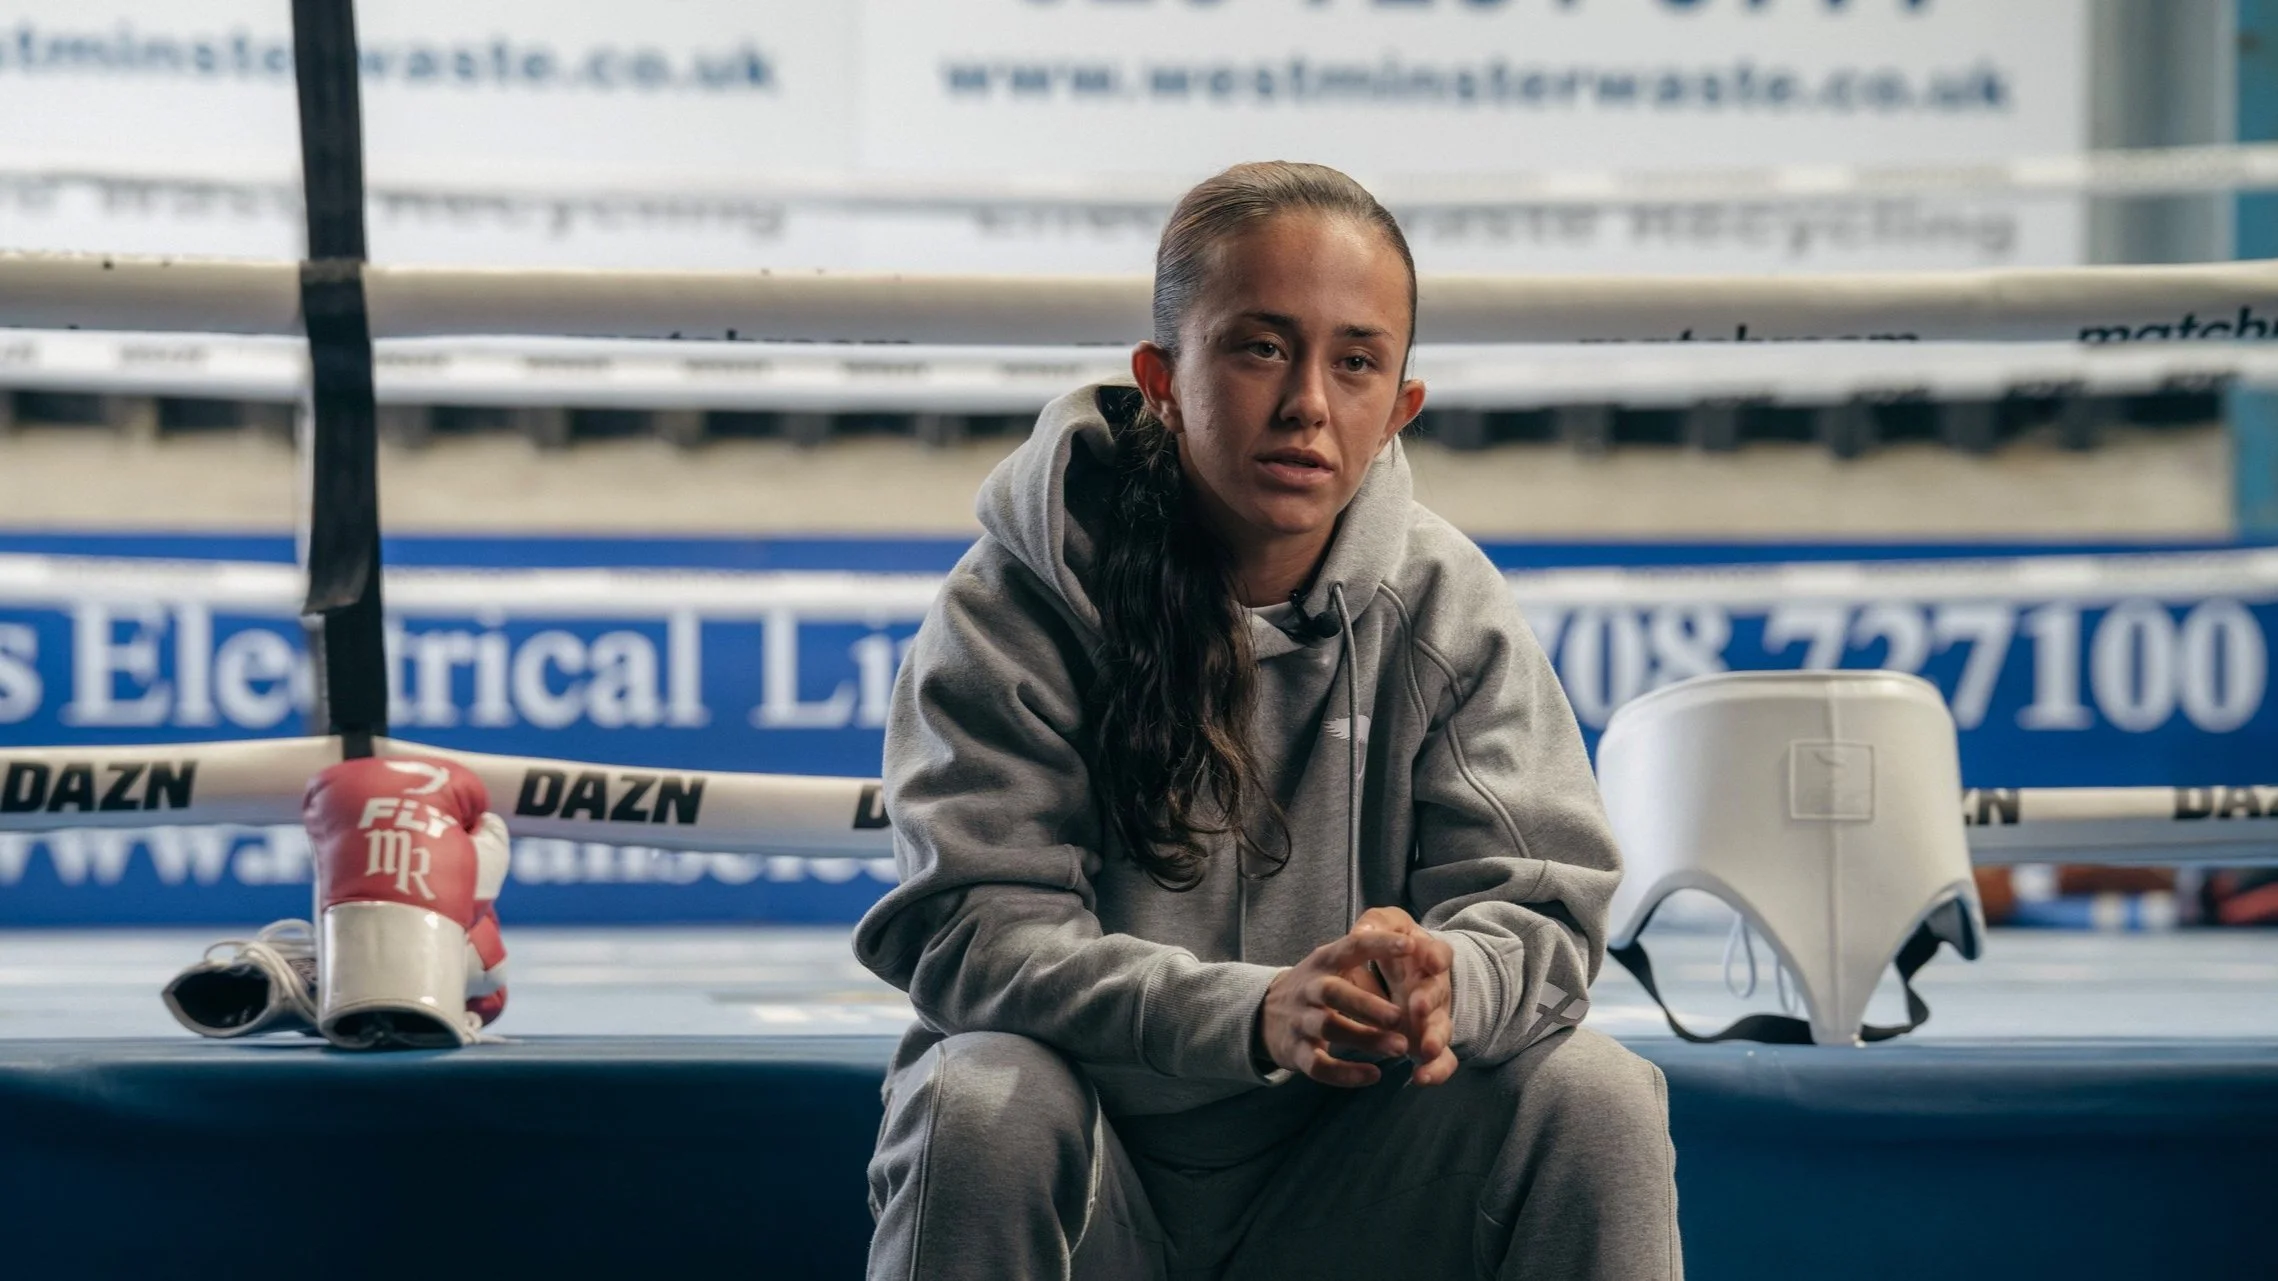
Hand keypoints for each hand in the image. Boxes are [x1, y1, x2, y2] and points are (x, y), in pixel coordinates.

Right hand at [1258, 929, 1416, 1087]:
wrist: (1263, 1014)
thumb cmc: (1315, 987)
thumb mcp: (1331, 964)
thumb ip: (1363, 956)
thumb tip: (1413, 946)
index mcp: (1324, 961)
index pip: (1352, 947)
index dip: (1379, 944)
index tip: (1409, 945)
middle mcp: (1309, 988)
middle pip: (1335, 993)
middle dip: (1368, 1005)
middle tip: (1400, 1017)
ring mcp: (1300, 1020)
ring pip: (1330, 1028)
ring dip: (1366, 1038)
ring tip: (1400, 1048)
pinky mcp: (1296, 1052)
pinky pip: (1319, 1065)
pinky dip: (1346, 1073)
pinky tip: (1373, 1075)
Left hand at [1351, 907, 1457, 1086]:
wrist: (1395, 975)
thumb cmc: (1389, 948)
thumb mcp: (1382, 926)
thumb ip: (1376, 924)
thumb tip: (1363, 930)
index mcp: (1426, 956)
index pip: (1438, 953)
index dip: (1436, 957)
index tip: (1431, 961)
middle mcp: (1434, 988)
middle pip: (1438, 994)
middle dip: (1429, 1000)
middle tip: (1417, 1006)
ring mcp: (1432, 1017)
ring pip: (1441, 1029)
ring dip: (1434, 1039)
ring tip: (1424, 1049)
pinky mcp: (1427, 1042)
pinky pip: (1441, 1061)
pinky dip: (1435, 1071)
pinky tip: (1420, 1078)